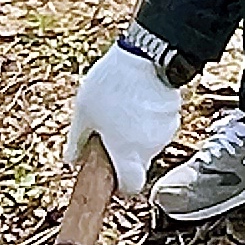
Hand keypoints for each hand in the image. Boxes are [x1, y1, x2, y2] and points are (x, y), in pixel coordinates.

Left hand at [68, 41, 183, 181]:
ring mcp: (165, 132)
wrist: (146, 57)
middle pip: (138, 162)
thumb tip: (71, 160)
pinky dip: (148, 120)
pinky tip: (136, 100)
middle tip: (108, 131)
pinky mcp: (173, 115)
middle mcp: (150, 148)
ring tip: (121, 108)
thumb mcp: (83, 113)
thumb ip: (77, 141)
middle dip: (124, 152)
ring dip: (136, 133)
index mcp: (126, 153)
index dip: (121, 184)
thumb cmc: (112, 86)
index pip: (131, 186)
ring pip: (148, 143)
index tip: (111, 173)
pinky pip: (158, 126)